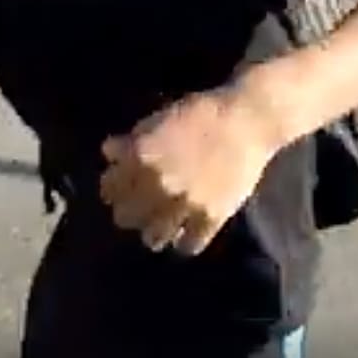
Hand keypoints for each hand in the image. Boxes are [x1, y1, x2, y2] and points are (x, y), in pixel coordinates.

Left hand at [98, 87, 280, 255]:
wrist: (248, 120)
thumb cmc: (203, 112)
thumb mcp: (160, 118)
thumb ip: (133, 138)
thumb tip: (109, 152)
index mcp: (141, 159)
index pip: (108, 188)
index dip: (113, 188)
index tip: (121, 188)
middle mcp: (158, 186)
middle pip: (125, 218)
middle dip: (130, 211)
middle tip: (140, 207)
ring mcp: (185, 205)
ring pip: (154, 238)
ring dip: (154, 232)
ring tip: (162, 225)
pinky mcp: (212, 217)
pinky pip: (190, 245)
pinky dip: (186, 242)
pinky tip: (188, 233)